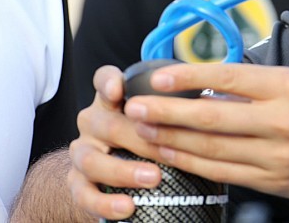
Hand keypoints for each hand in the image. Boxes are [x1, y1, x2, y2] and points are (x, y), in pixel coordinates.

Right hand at [68, 66, 163, 219]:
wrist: (105, 173)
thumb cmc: (140, 137)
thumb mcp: (154, 117)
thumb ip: (170, 109)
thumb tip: (211, 106)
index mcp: (111, 101)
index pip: (103, 81)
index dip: (109, 82)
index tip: (120, 90)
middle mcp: (93, 123)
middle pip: (107, 125)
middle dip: (140, 138)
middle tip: (167, 150)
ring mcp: (82, 152)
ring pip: (92, 160)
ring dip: (124, 171)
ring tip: (153, 179)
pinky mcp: (77, 183)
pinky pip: (84, 195)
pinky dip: (106, 203)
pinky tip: (127, 207)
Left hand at [120, 63, 288, 200]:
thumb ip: (259, 84)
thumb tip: (210, 85)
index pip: (227, 77)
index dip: (187, 77)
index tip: (157, 76)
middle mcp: (282, 120)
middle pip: (211, 116)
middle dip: (166, 112)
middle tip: (134, 107)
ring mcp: (278, 155)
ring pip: (211, 148)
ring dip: (172, 140)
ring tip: (144, 131)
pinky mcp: (275, 181)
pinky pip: (225, 172)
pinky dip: (194, 163)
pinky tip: (174, 155)